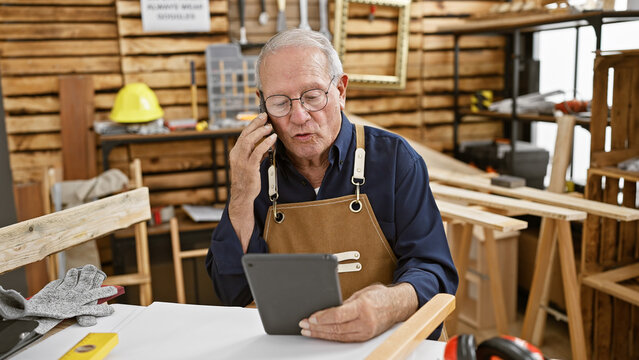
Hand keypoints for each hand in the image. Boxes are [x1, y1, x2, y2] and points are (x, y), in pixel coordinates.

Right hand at [228, 113, 277, 249]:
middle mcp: (236, 154)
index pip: (243, 134)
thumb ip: (255, 153)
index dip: (252, 124)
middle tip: (266, 116)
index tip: (261, 117)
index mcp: (235, 152)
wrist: (242, 195)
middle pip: (245, 134)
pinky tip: (272, 139)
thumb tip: (266, 143)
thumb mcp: (249, 163)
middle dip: (256, 124)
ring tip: (270, 127)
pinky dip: (265, 143)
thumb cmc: (247, 179)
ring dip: (261, 132)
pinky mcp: (249, 167)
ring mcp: (242, 161)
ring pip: (250, 141)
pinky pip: (258, 152)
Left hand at [298, 283, 417, 341]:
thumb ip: (344, 303)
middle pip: (336, 327)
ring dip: (321, 333)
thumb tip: (327, 310)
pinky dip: (331, 336)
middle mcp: (365, 321)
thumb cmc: (379, 296)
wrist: (397, 305)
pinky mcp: (365, 337)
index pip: (338, 315)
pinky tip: (322, 334)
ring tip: (308, 331)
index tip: (310, 318)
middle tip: (304, 325)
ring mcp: (366, 331)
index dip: (322, 318)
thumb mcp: (360, 294)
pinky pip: (345, 338)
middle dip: (317, 327)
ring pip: (339, 335)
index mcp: (363, 306)